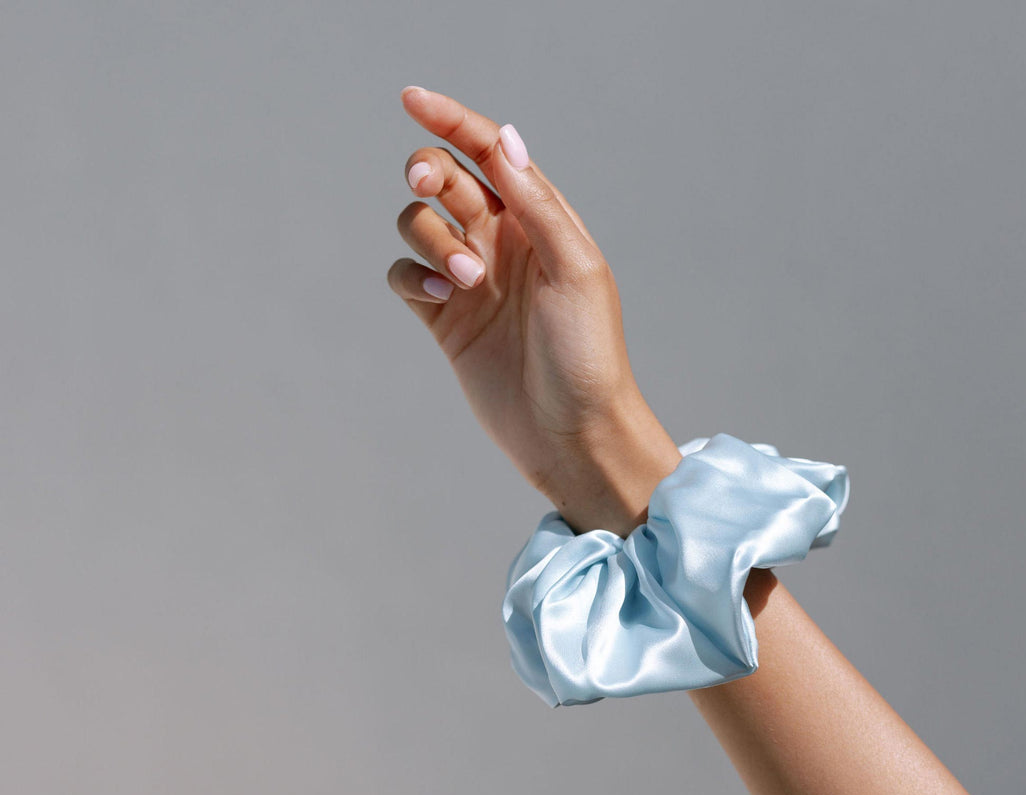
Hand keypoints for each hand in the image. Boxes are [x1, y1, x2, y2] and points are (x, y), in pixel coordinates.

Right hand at [387, 86, 680, 534]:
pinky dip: (411, 277)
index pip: (488, 152)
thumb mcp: (575, 270)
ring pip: (419, 225)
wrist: (571, 434)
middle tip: (431, 189)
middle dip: (429, 172)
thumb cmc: (587, 355)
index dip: (451, 119)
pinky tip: (440, 299)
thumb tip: (503, 141)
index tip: (411, 97)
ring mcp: (469, 281)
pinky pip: (406, 276)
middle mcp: (502, 242)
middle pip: (444, 179)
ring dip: (431, 239)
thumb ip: (538, 205)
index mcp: (539, 220)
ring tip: (465, 280)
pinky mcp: (444, 321)